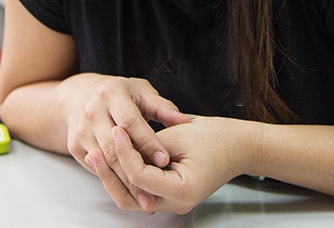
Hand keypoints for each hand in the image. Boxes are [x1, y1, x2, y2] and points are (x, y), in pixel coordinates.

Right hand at [59, 74, 188, 208]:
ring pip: (104, 161)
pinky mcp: (75, 146)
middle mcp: (92, 112)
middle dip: (135, 169)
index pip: (130, 122)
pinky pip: (95, 167)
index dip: (148, 142)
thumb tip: (187, 121)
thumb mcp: (141, 92)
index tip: (165, 160)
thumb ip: (162, 108)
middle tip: (155, 190)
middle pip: (113, 146)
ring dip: (124, 181)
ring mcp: (81, 130)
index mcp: (111, 94)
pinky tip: (128, 190)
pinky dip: (112, 179)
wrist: (80, 97)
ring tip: (144, 197)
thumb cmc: (119, 94)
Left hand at [99, 116, 256, 214]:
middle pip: (130, 196)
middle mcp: (176, 203)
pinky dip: (126, 176)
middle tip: (94, 149)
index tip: (116, 131)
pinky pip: (140, 190)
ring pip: (131, 198)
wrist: (239, 145)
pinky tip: (114, 158)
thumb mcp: (179, 137)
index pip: (140, 177)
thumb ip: (149, 145)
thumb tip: (119, 145)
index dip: (125, 153)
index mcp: (182, 191)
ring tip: (96, 154)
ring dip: (113, 177)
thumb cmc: (216, 138)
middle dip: (110, 173)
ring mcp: (172, 202)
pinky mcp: (168, 194)